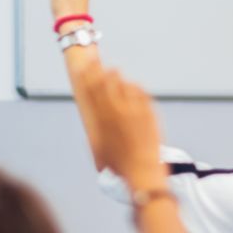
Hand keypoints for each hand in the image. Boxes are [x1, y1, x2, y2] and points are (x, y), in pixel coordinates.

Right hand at [82, 67, 163, 188]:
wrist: (142, 172)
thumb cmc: (119, 165)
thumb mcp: (100, 148)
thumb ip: (98, 128)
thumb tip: (96, 119)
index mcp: (101, 120)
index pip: (91, 91)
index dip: (86, 76)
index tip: (83, 66)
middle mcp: (116, 112)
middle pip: (105, 82)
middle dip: (99, 69)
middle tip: (96, 59)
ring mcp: (133, 111)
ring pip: (123, 84)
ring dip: (117, 77)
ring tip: (114, 70)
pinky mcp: (148, 113)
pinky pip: (140, 92)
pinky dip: (135, 87)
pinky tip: (133, 85)